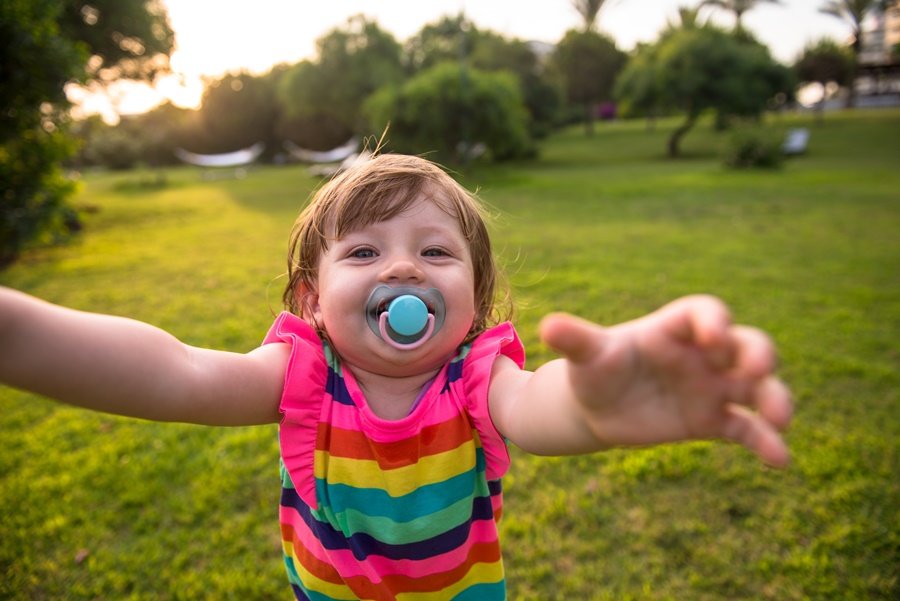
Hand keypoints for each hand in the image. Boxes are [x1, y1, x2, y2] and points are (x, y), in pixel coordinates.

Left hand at [540, 295, 792, 466]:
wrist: (596, 406)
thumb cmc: (594, 369)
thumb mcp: (587, 356)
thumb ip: (576, 340)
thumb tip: (547, 326)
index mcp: (673, 328)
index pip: (704, 313)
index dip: (712, 321)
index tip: (712, 336)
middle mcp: (702, 354)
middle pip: (745, 344)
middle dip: (758, 353)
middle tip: (759, 367)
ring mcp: (712, 387)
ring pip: (756, 388)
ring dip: (773, 398)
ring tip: (780, 417)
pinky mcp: (713, 421)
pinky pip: (747, 430)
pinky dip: (765, 442)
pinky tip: (781, 459)